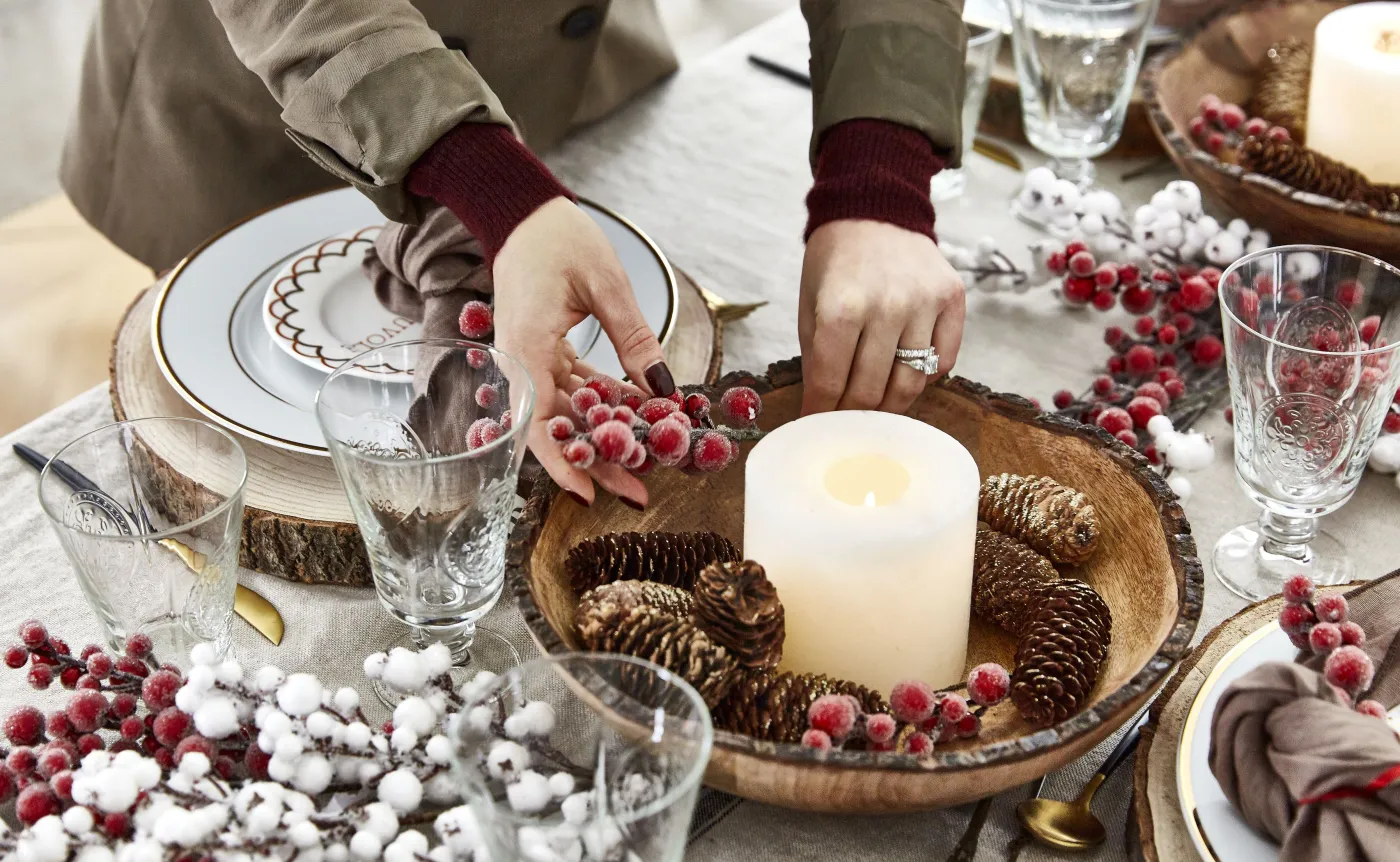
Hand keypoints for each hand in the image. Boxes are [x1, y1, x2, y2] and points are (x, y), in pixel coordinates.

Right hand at [492, 197, 671, 508]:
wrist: (523, 212)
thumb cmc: (557, 238)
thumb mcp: (606, 284)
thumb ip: (634, 338)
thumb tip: (663, 387)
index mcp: (526, 348)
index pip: (538, 427)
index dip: (563, 466)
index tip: (589, 496)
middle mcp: (521, 363)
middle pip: (557, 429)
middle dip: (597, 463)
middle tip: (640, 491)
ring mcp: (529, 359)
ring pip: (566, 413)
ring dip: (603, 436)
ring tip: (646, 458)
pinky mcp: (541, 352)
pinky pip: (571, 389)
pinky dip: (601, 404)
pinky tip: (637, 416)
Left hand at [798, 220, 964, 414]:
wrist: (874, 211)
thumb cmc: (835, 262)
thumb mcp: (810, 305)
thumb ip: (816, 357)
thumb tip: (821, 408)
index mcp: (841, 307)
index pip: (831, 382)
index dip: (820, 411)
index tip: (815, 426)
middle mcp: (887, 305)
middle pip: (871, 390)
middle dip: (852, 414)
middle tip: (844, 421)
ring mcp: (924, 303)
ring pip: (910, 383)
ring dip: (889, 405)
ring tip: (875, 408)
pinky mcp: (952, 299)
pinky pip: (943, 362)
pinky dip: (925, 378)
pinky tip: (905, 373)